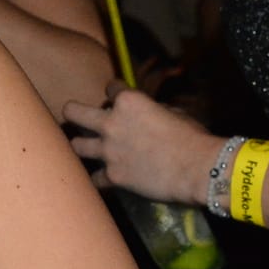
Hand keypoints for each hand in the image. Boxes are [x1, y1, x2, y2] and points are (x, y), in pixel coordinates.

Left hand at [63, 84, 218, 203]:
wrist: (196, 168)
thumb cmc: (192, 136)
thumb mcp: (174, 112)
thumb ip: (153, 111)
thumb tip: (149, 115)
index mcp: (129, 102)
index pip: (112, 89)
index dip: (115, 92)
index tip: (116, 96)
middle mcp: (111, 123)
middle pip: (74, 112)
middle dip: (72, 112)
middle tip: (73, 115)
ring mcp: (108, 151)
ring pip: (76, 145)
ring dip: (80, 145)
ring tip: (83, 147)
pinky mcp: (112, 175)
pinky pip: (95, 178)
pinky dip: (99, 178)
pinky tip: (102, 179)